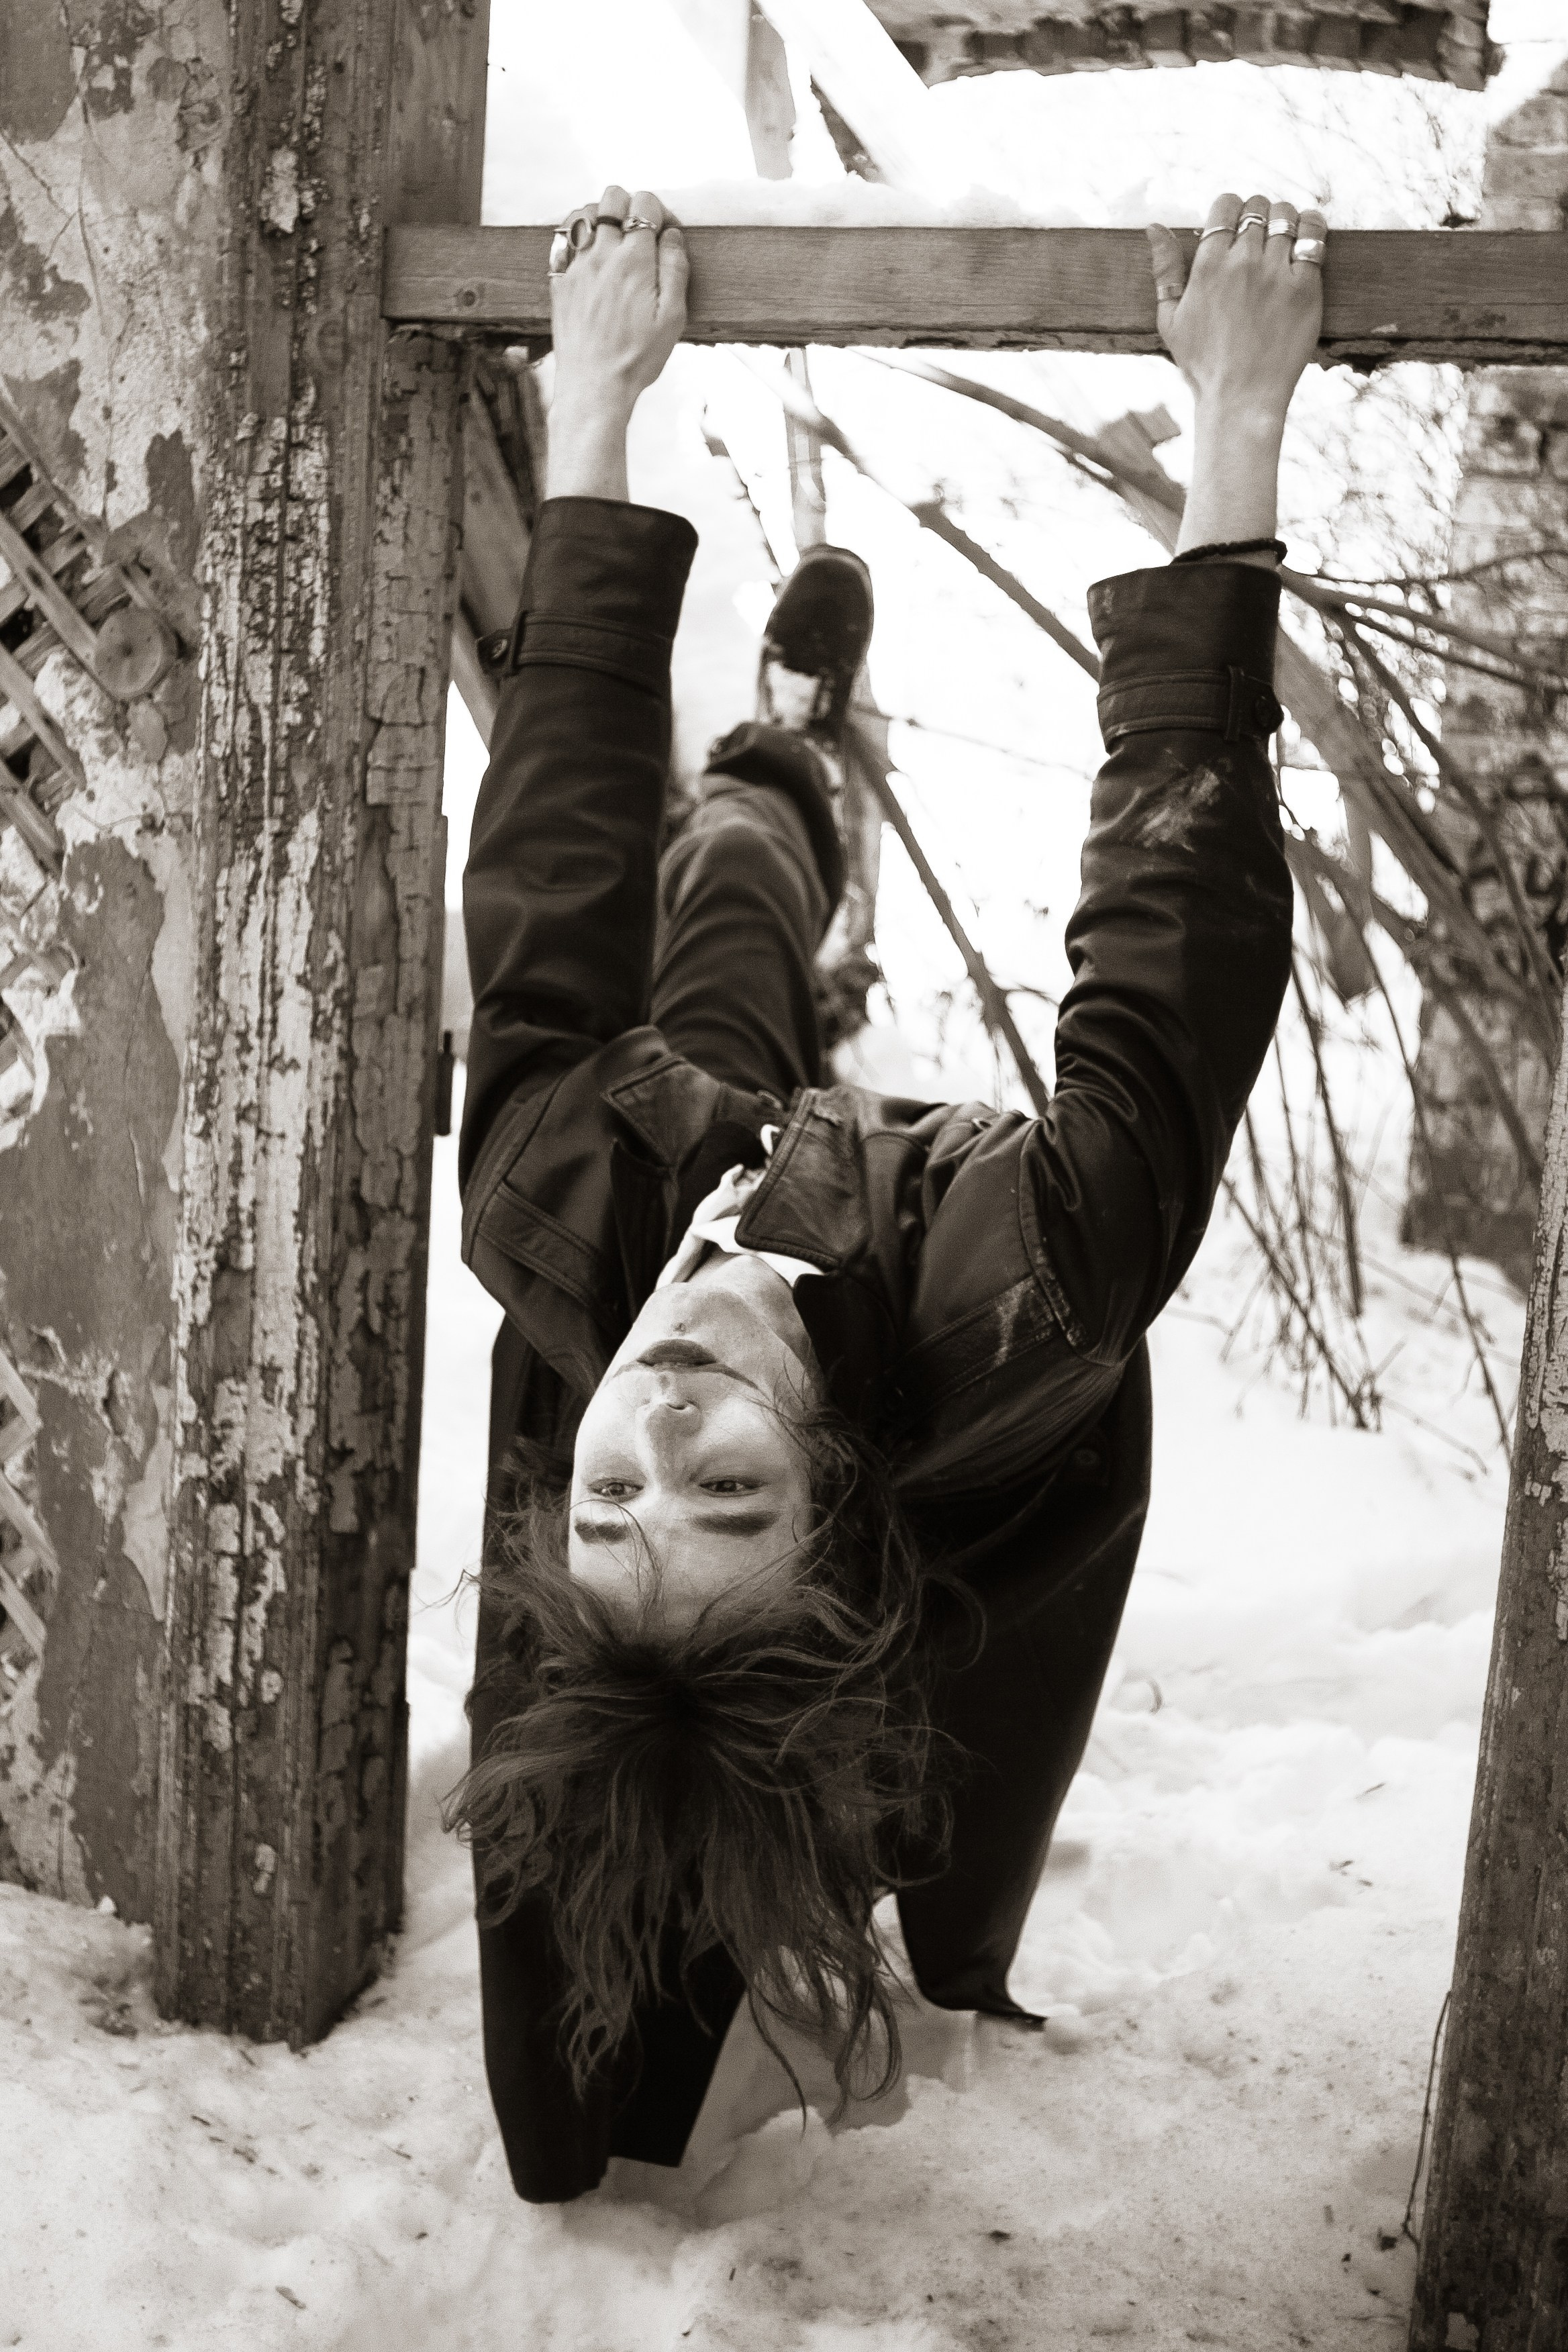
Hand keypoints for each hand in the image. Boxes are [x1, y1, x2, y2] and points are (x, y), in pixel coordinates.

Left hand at [550, 184, 687, 415]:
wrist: (593, 386)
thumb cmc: (637, 357)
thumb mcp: (673, 317)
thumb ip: (675, 268)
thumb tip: (672, 234)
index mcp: (635, 259)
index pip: (644, 202)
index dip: (659, 212)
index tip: (664, 234)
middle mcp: (602, 254)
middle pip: (612, 197)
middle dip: (629, 206)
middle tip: (638, 234)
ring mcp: (576, 265)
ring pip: (583, 212)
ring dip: (600, 216)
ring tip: (612, 240)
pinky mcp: (559, 280)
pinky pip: (562, 238)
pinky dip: (575, 236)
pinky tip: (588, 254)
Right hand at [1146, 193, 1325, 427]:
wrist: (1241, 399)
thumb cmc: (1202, 364)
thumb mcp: (1170, 319)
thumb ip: (1165, 270)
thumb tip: (1154, 226)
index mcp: (1208, 266)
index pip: (1226, 205)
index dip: (1231, 209)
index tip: (1235, 226)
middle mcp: (1242, 263)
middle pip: (1258, 207)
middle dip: (1258, 215)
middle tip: (1260, 235)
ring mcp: (1276, 273)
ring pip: (1286, 216)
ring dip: (1285, 219)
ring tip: (1284, 236)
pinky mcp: (1305, 287)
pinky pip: (1314, 236)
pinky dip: (1313, 226)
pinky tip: (1308, 233)